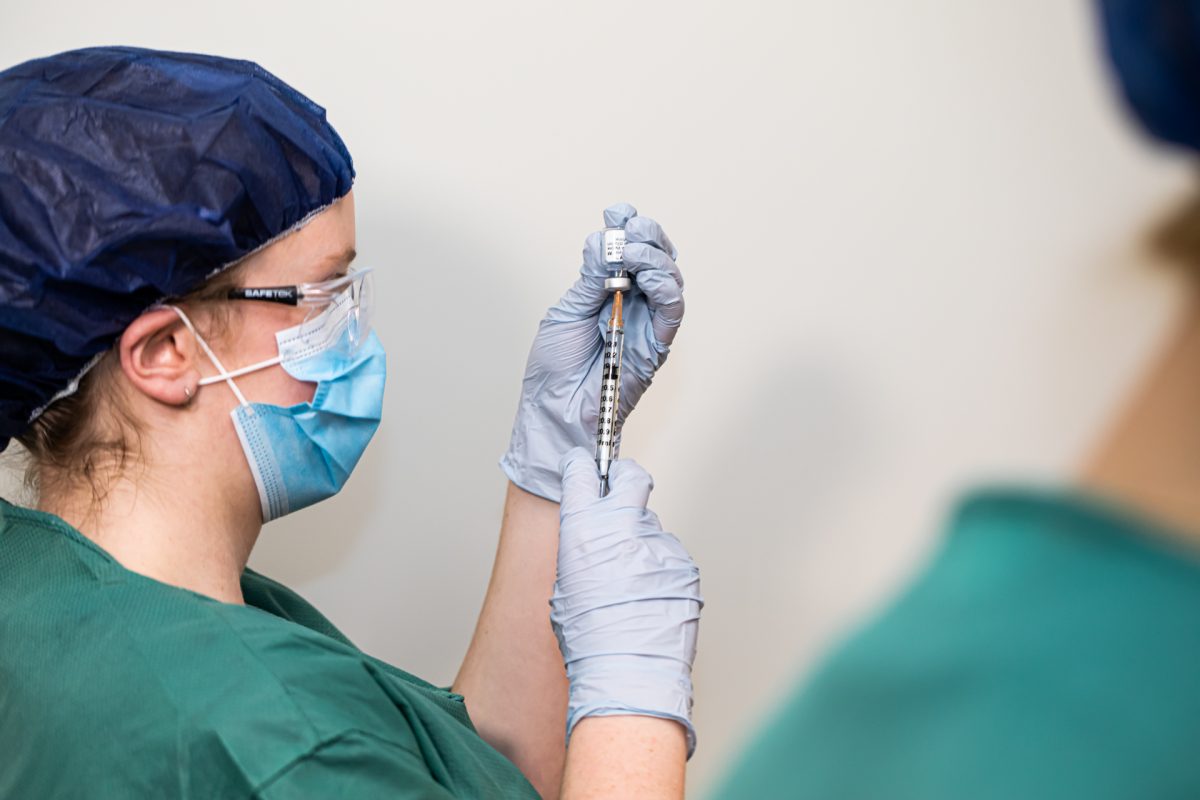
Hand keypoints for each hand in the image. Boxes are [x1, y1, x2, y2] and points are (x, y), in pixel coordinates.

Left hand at [500, 202, 683, 501]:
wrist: (553, 413)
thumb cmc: (554, 370)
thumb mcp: (566, 311)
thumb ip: (589, 278)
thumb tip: (603, 239)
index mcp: (609, 292)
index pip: (631, 250)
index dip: (629, 226)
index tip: (617, 212)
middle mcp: (633, 304)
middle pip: (657, 257)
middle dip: (646, 236)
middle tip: (627, 232)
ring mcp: (646, 324)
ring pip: (671, 279)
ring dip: (655, 258)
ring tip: (631, 254)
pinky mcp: (656, 347)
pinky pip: (673, 312)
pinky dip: (667, 288)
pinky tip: (649, 278)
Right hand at [550, 447, 701, 755]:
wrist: (629, 671)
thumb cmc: (589, 638)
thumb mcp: (565, 587)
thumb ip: (582, 550)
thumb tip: (595, 540)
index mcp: (583, 529)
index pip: (582, 471)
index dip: (584, 468)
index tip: (585, 468)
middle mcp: (622, 526)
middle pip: (631, 477)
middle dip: (626, 479)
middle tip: (623, 492)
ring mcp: (659, 543)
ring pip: (652, 530)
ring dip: (643, 548)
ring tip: (634, 589)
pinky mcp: (684, 563)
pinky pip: (670, 559)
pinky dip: (661, 573)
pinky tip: (651, 601)